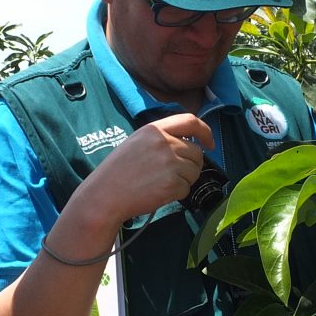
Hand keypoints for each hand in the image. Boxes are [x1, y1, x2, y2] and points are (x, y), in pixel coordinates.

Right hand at [76, 114, 213, 223]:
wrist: (105, 195)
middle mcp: (165, 142)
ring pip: (194, 171)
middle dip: (191, 165)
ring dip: (184, 180)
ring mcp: (170, 162)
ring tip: (161, 183)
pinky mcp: (173, 183)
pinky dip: (177, 194)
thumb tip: (188, 145)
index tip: (209, 143)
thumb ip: (161, 138)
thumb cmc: (117, 172)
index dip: (205, 132)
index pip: (190, 121)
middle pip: (196, 152)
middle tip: (174, 175)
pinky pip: (186, 188)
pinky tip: (158, 192)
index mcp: (155, 129)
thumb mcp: (137, 142)